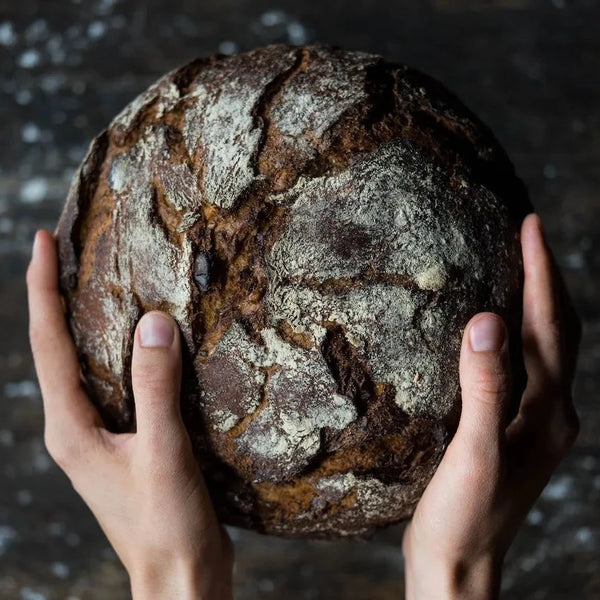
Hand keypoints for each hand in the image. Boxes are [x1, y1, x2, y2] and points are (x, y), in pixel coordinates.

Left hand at [26, 230, 233, 599]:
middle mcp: (75, 428)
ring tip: (96, 282)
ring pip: (85, 365)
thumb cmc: (166, 526)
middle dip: (55, 296)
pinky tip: (141, 342)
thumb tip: (154, 323)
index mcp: (70, 428)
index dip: (41, 289)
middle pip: (57, 348)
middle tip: (65, 250)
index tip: (41, 241)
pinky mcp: (124, 443)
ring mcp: (98, 436)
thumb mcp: (162, 452)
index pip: (48, 344)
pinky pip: (115, 384)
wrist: (179, 579)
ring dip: (86, 322)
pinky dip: (120, 352)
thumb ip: (156, 387)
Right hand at [401, 213, 581, 598]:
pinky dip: (514, 334)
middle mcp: (551, 412)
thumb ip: (485, 389)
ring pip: (542, 347)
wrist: (460, 568)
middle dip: (545, 278)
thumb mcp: (474, 453)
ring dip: (533, 302)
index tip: (530, 226)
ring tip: (515, 266)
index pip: (551, 327)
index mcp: (549, 413)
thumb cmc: (465, 517)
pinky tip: (492, 327)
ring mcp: (533, 422)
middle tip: (526, 233)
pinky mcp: (510, 429)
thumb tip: (488, 322)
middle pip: (556, 331)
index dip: (542, 274)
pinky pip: (520, 367)